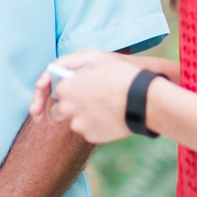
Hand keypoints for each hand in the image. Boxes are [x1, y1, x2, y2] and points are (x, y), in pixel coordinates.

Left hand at [29, 49, 151, 143]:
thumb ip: (71, 66)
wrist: (142, 99)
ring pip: (75, 122)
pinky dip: (96, 126)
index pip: (55, 92)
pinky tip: (110, 117)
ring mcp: (78, 124)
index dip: (65, 91)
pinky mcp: (91, 137)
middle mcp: (66, 108)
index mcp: (65, 88)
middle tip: (88, 101)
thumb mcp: (94, 60)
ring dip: (83, 117)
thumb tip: (62, 75)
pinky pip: (89, 131)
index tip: (74, 91)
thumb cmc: (120, 75)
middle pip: (59, 111)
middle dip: (69, 107)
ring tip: (103, 108)